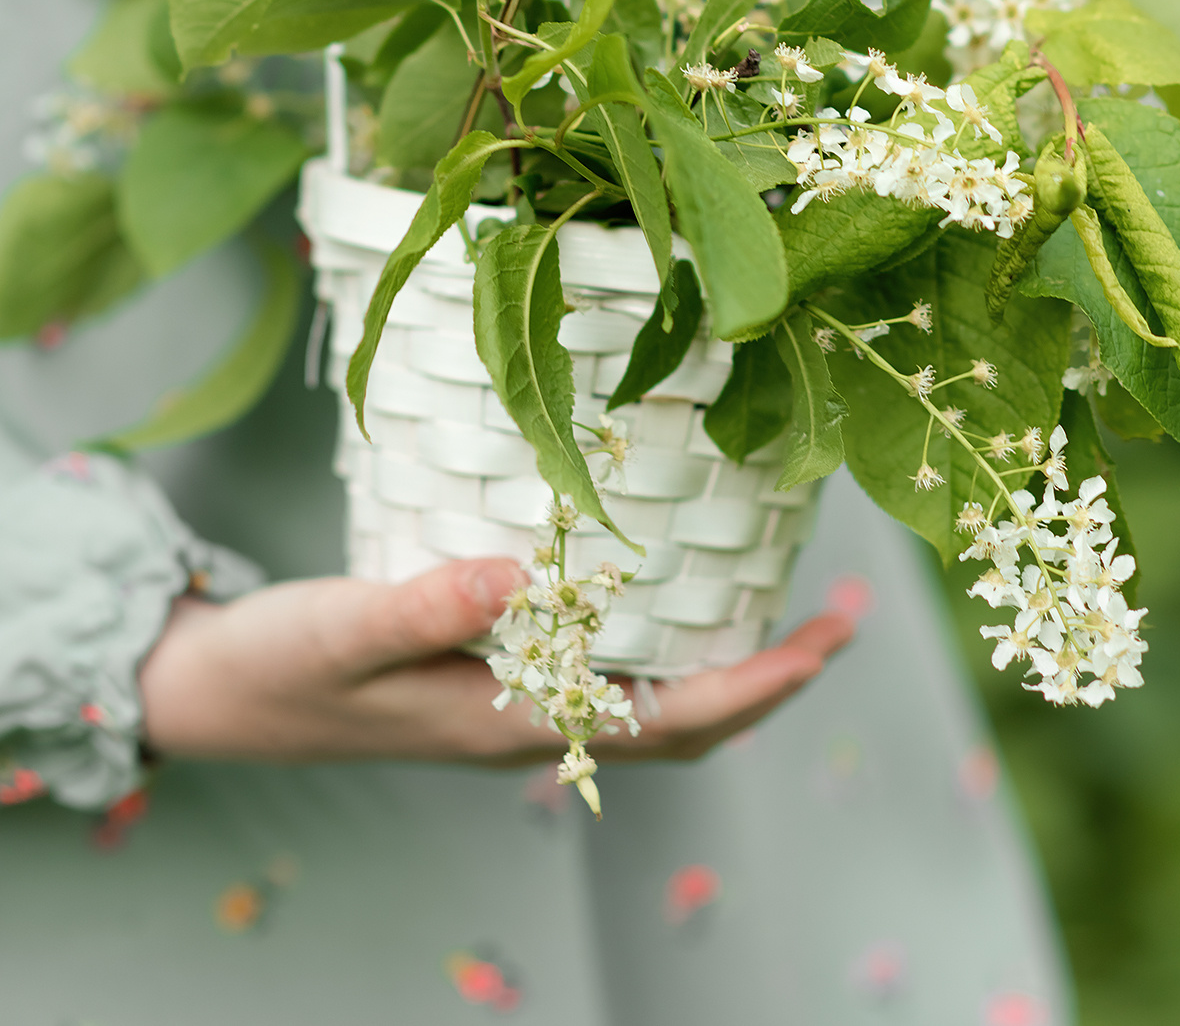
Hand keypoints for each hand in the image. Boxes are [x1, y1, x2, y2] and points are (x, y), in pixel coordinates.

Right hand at [139, 558, 852, 766]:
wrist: (221, 694)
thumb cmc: (281, 665)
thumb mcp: (344, 628)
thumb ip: (425, 605)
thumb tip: (523, 574)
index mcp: (513, 723)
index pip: (670, 719)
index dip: (758, 684)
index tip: (827, 639)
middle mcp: (532, 722)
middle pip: (684, 720)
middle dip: (770, 675)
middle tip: (839, 616)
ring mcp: (516, 703)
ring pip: (652, 698)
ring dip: (728, 659)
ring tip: (783, 603)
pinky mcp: (492, 674)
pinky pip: (606, 669)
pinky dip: (662, 639)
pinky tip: (667, 588)